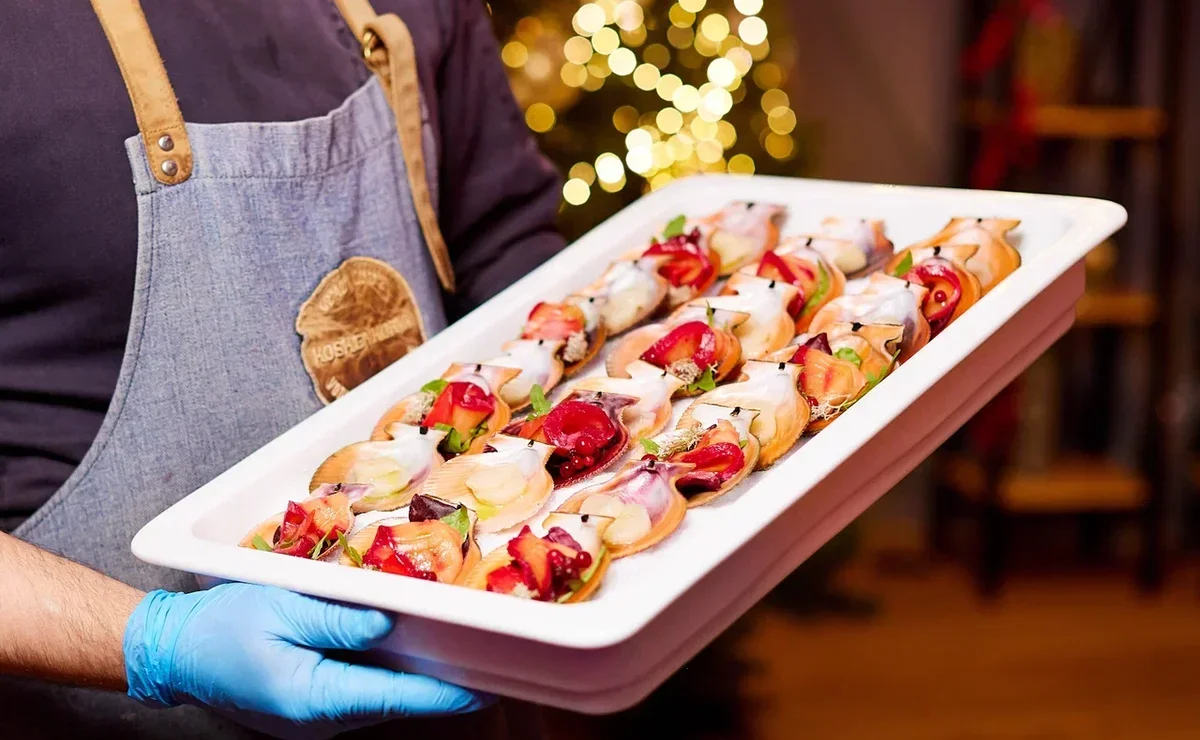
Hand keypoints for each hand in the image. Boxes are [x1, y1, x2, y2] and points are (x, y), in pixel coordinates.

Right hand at [124, 582, 488, 737]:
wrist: (170, 651)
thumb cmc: (222, 625)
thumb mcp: (285, 609)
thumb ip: (341, 620)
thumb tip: (392, 622)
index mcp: (316, 696)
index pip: (398, 698)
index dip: (447, 694)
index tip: (488, 686)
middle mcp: (320, 719)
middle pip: (395, 701)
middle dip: (439, 684)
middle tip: (486, 658)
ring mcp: (311, 720)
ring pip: (377, 699)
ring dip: (413, 679)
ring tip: (455, 651)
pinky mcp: (305, 709)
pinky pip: (355, 693)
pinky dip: (382, 675)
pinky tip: (403, 651)